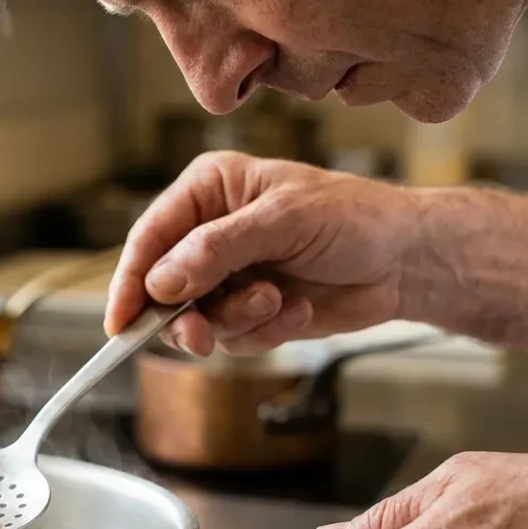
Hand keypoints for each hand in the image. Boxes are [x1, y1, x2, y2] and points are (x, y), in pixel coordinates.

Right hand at [106, 151, 414, 356]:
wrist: (407, 259)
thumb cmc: (354, 218)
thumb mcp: (282, 222)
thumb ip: (216, 250)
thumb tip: (161, 281)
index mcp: (208, 191)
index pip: (151, 237)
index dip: (131, 281)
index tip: (120, 322)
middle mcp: (210, 232)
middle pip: (164, 287)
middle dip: (186, 314)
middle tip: (200, 334)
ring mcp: (230, 274)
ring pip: (198, 318)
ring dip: (237, 320)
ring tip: (277, 302)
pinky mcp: (252, 309)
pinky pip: (234, 337)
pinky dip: (265, 331)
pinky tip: (299, 309)